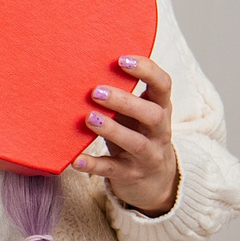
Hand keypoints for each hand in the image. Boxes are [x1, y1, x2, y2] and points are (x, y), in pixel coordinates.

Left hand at [74, 53, 179, 213]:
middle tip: (96, 91)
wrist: (155, 180)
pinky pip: (113, 170)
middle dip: (125, 101)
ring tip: (89, 118)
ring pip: (135, 142)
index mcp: (160, 108)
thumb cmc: (137, 134)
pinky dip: (94, 164)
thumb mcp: (135, 113)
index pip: (163, 86)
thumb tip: (85, 65)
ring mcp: (147, 155)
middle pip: (152, 114)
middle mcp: (159, 131)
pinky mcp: (131, 174)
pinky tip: (76, 159)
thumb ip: (120, 94)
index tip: (122, 60)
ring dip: (112, 130)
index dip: (147, 71)